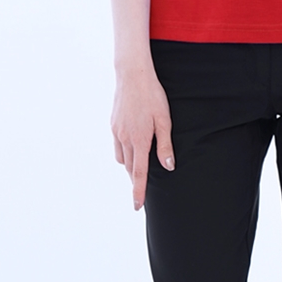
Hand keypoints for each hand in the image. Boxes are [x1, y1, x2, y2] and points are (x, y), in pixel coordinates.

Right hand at [111, 65, 174, 210]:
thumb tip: (168, 166)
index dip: (138, 191)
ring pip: (121, 157)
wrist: (132, 75)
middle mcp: (124, 139)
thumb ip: (165, 145)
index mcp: (139, 140)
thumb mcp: (164, 120)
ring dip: (130, 164)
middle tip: (143, 187)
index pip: (138, 174)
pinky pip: (117, 145)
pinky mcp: (113, 124)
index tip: (136, 206)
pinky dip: (124, 151)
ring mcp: (116, 132)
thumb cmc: (153, 96)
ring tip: (140, 164)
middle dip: (135, 178)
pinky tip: (133, 144)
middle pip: (129, 168)